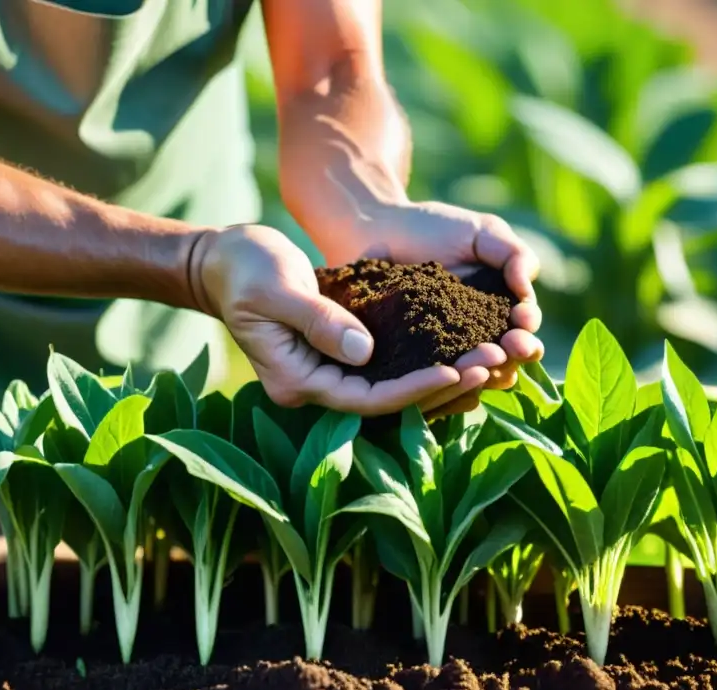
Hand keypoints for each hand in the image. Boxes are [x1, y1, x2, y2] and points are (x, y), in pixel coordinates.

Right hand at [191, 224, 493, 415]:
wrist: (226, 261)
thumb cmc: (246, 269)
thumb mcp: (278, 289)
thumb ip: (319, 321)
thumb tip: (365, 351)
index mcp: (297, 381)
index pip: (366, 398)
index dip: (413, 389)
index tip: (456, 372)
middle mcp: (316, 386)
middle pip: (387, 401)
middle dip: (440, 387)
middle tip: (490, 366)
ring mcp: (327, 372)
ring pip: (393, 387)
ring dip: (441, 377)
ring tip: (489, 359)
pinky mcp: (339, 354)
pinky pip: (389, 367)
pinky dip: (423, 360)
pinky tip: (462, 348)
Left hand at [350, 201, 544, 416]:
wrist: (382, 232)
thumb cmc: (436, 229)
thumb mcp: (482, 233)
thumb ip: (513, 253)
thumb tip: (525, 287)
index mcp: (501, 310)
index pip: (523, 328)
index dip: (527, 328)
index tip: (521, 318)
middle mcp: (479, 336)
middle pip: (506, 357)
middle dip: (515, 354)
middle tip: (513, 347)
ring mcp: (447, 352)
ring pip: (475, 371)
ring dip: (487, 371)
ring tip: (488, 366)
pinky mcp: (415, 361)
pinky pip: (433, 376)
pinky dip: (447, 380)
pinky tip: (454, 376)